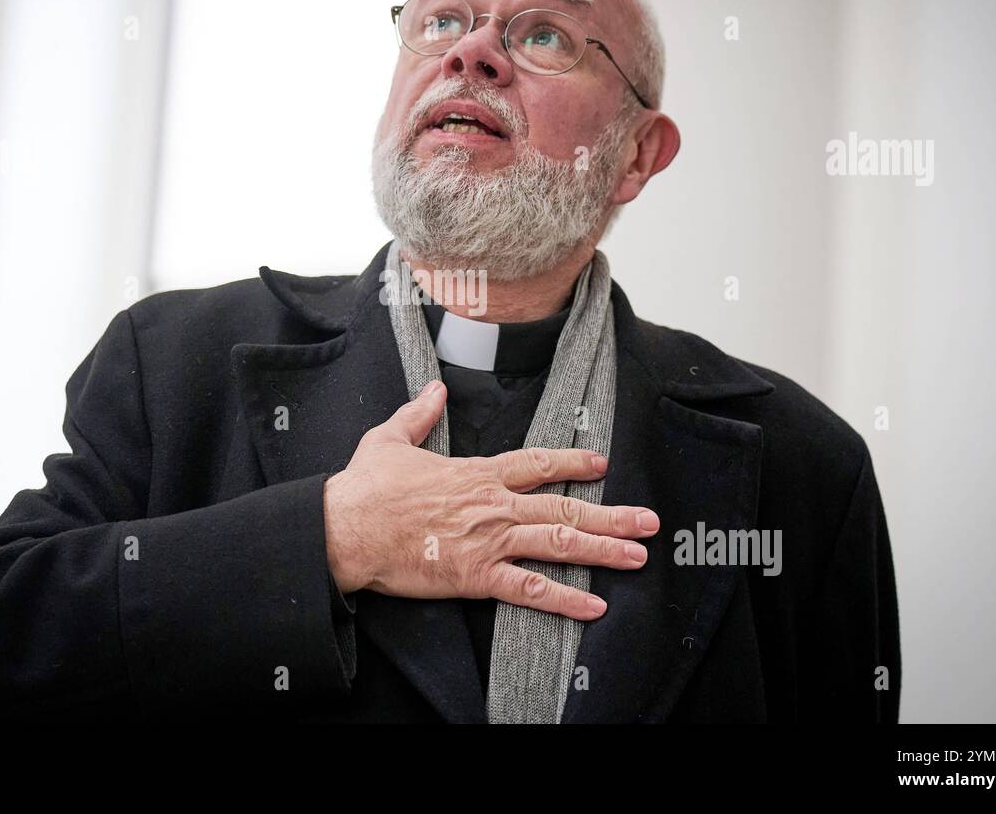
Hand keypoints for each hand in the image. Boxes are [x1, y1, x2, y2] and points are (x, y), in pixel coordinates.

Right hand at [323, 380, 659, 619]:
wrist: (347, 527)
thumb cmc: (366, 487)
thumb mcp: (390, 438)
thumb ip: (419, 413)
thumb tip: (434, 388)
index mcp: (478, 473)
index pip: (538, 463)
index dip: (574, 461)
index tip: (602, 463)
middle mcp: (493, 505)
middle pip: (564, 507)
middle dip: (611, 514)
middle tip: (649, 521)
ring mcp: (488, 540)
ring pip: (558, 544)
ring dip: (602, 551)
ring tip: (638, 557)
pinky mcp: (475, 575)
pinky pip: (530, 589)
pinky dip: (564, 599)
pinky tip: (594, 607)